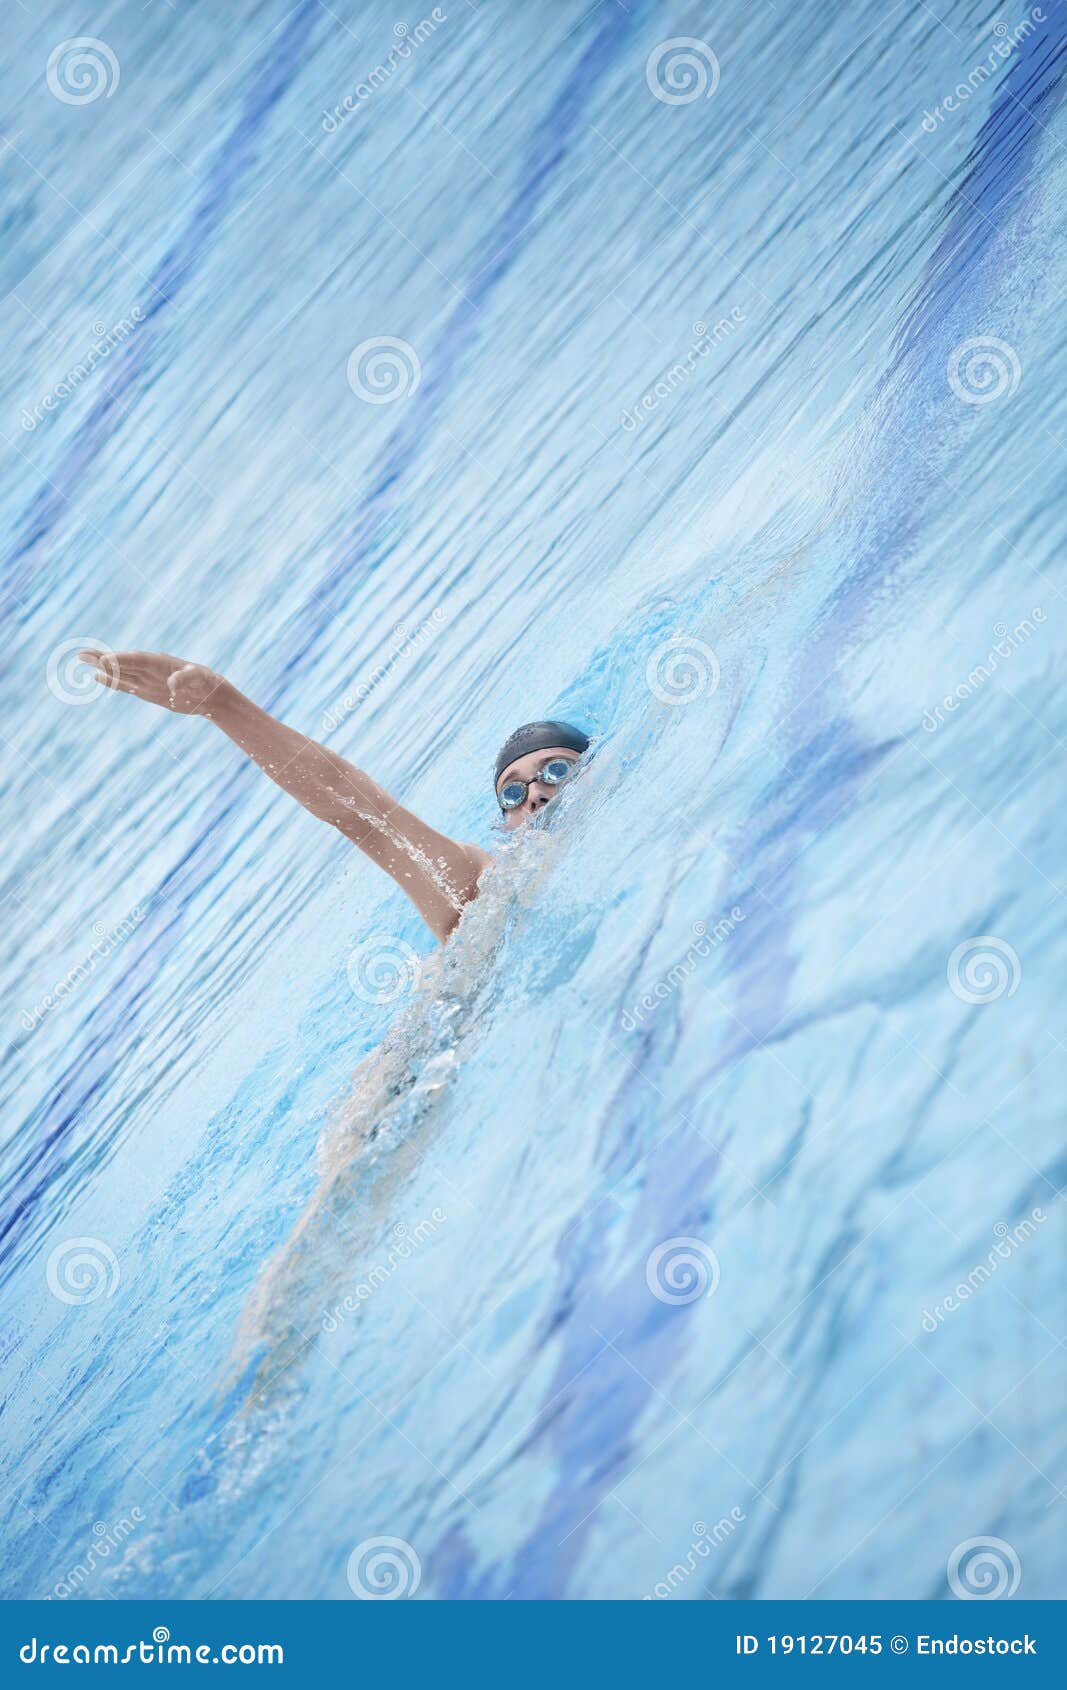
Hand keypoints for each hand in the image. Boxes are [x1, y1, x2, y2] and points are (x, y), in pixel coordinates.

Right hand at [78, 649, 228, 715]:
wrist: (209, 695)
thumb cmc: (206, 683)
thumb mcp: (199, 679)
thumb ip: (186, 679)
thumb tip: (173, 685)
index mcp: (161, 662)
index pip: (137, 660)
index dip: (120, 660)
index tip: (103, 659)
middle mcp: (150, 668)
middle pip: (123, 662)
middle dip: (103, 658)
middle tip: (82, 654)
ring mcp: (147, 679)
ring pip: (121, 672)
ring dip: (103, 667)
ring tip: (83, 658)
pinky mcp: (146, 690)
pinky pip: (126, 685)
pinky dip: (112, 681)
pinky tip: (98, 676)